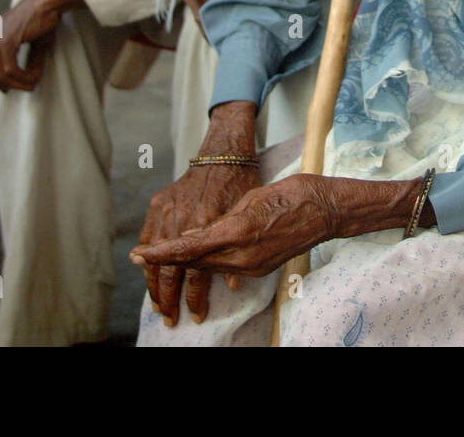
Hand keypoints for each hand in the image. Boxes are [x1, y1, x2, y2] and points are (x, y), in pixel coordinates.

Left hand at [0, 0, 81, 91]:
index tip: (11, 88)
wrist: (48, 2)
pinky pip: (11, 69)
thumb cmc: (44, 18)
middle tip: (28, 87)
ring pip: (1, 75)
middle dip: (9, 84)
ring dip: (20, 82)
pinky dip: (24, 77)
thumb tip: (28, 80)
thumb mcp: (33, 42)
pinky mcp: (7, 42)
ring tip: (34, 82)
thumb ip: (27, 59)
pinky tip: (35, 77)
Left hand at [132, 173, 338, 278]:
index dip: (162, 253)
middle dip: (167, 263)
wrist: (325, 210)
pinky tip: (197, 260)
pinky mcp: (260, 269)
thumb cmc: (289, 194)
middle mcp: (243, 255)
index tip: (138, 255)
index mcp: (237, 232)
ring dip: (185, 266)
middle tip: (141, 259)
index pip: (189, 247)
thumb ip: (219, 221)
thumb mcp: (248, 199)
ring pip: (208, 268)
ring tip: (162, 261)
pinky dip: (207, 264)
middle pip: (195, 263)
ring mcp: (252, 266)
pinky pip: (226, 269)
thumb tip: (192, 235)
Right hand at [135, 100, 258, 325]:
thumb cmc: (240, 183)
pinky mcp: (160, 202)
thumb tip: (233, 286)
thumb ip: (235, 251)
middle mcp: (184, 220)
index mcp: (207, 226)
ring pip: (155, 257)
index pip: (195, 274)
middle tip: (171, 319)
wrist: (224, 153)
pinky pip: (148, 235)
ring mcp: (169, 211)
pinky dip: (148, 257)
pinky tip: (149, 274)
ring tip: (158, 305)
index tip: (197, 316)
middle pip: (171, 271)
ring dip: (154, 284)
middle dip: (169, 300)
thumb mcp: (246, 216)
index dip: (195, 299)